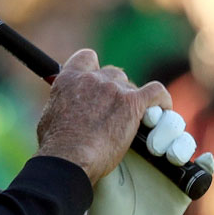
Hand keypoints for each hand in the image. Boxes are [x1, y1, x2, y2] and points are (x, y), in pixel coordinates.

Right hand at [35, 49, 169, 183]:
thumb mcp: (50, 116)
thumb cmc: (56, 144)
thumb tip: (64, 109)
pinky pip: (156, 92)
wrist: (69, 156)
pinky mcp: (132, 103)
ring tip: (135, 120)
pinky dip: (162, 100)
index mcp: (68, 78)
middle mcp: (91, 78)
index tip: (97, 83)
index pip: (87, 58)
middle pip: (113, 74)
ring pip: (132, 86)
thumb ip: (61, 104)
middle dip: (116, 89)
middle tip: (116, 110)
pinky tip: (163, 109)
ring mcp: (113, 89)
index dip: (95, 70)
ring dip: (134, 100)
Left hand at [81, 108, 213, 214]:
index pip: (145, 110)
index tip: (141, 114)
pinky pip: (203, 170)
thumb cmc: (100, 199)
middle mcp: (150, 146)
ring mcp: (169, 165)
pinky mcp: (184, 186)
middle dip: (165, 125)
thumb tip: (100, 110)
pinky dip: (206, 162)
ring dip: (181, 142)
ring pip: (184, 140)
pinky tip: (203, 161)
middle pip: (168, 121)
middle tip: (152, 144)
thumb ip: (103, 141)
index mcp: (127, 135)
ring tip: (169, 156)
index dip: (147, 106)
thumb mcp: (98, 166)